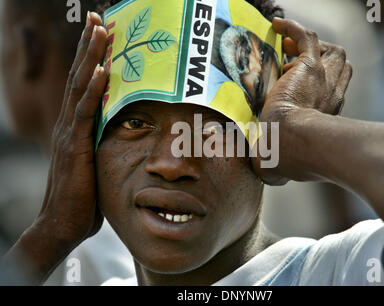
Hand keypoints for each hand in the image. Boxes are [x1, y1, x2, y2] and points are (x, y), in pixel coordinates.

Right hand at [32, 12, 107, 249]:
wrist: (64, 223)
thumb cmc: (84, 196)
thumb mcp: (97, 163)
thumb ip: (105, 142)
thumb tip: (122, 130)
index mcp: (76, 126)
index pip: (84, 85)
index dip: (92, 58)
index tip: (101, 33)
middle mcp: (70, 124)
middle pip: (80, 77)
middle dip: (90, 47)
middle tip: (99, 18)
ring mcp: (70, 133)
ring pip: (81, 88)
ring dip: (92, 58)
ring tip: (100, 31)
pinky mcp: (75, 147)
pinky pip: (85, 113)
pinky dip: (93, 90)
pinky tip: (102, 72)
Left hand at [252, 18, 352, 184]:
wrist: (290, 145)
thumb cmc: (286, 161)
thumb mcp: (282, 166)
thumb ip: (277, 169)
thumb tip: (270, 179)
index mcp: (327, 116)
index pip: (334, 90)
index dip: (321, 82)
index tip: (298, 82)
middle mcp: (332, 95)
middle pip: (341, 66)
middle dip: (323, 60)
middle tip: (295, 63)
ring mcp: (324, 80)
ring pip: (331, 51)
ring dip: (312, 47)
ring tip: (288, 49)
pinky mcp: (309, 67)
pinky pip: (307, 37)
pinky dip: (294, 28)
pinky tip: (278, 25)